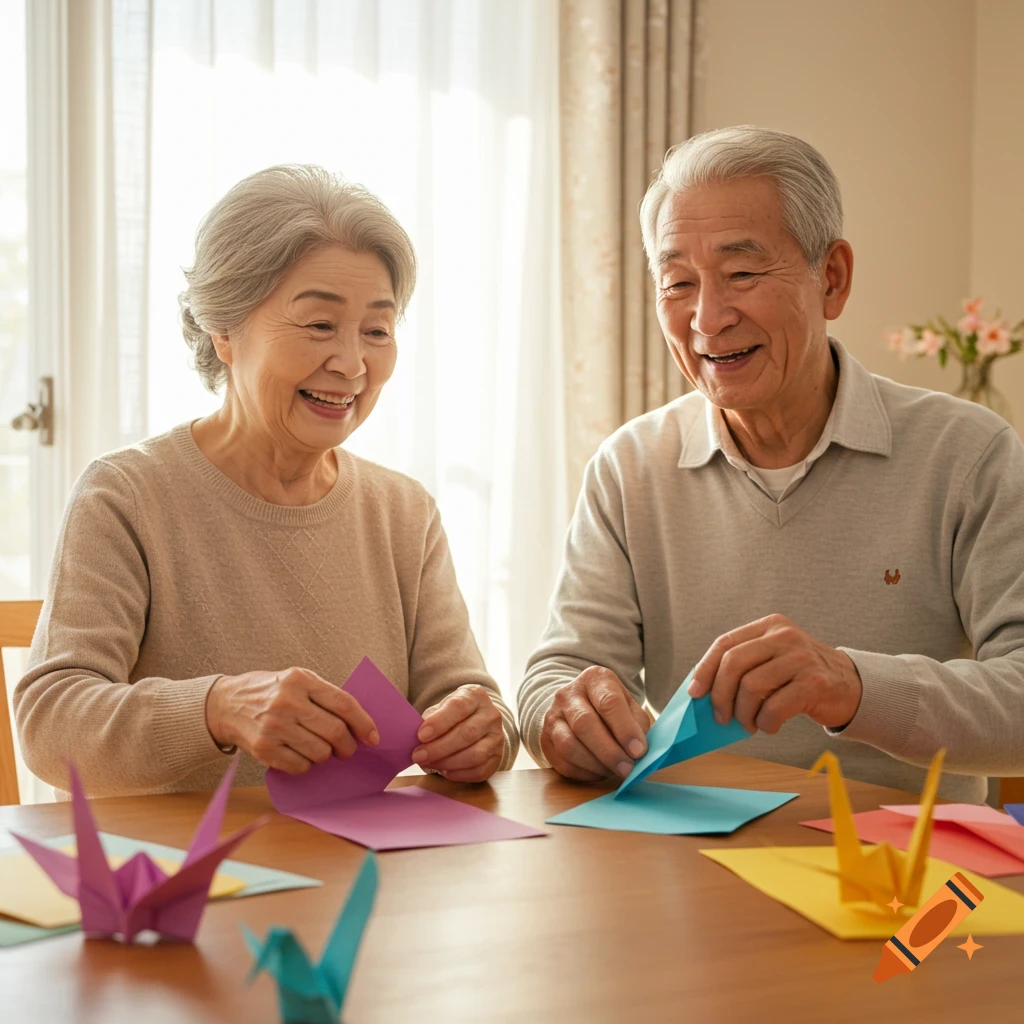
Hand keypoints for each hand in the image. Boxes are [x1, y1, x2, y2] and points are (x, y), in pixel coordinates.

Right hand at [205, 666, 378, 773]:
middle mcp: (287, 702)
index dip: (363, 723)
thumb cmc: (272, 692)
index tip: (373, 737)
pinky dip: (307, 765)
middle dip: (347, 746)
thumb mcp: (297, 680)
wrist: (227, 704)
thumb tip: (359, 725)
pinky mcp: (263, 749)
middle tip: (347, 749)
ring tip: (320, 749)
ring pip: (320, 752)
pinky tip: (301, 754)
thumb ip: (325, 696)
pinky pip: (300, 766)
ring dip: (326, 756)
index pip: (343, 704)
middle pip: (335, 732)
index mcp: (300, 680)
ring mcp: (274, 726)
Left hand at [411, 685, 504, 782]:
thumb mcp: (442, 707)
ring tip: (429, 763)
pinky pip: (479, 771)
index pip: (459, 707)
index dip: (439, 722)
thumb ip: (431, 719)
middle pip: (467, 733)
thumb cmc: (454, 715)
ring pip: (475, 755)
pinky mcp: (497, 757)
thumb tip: (415, 737)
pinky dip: (458, 773)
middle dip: (439, 748)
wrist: (477, 721)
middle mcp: (491, 715)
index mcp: (476, 696)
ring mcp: (497, 738)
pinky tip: (444, 769)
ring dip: (447, 762)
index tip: (421, 735)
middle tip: (418, 755)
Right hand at [539, 666, 649, 781]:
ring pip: (569, 745)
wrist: (578, 706)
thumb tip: (640, 752)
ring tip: (614, 772)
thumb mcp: (629, 707)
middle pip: (585, 723)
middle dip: (609, 752)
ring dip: (595, 765)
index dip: (625, 730)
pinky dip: (584, 773)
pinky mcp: (545, 739)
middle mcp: (568, 694)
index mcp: (594, 679)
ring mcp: (552, 716)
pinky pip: (562, 762)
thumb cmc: (611, 708)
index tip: (639, 751)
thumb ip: (637, 725)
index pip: (608, 702)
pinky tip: (599, 772)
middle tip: (628, 769)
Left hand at [687, 614, 862, 733]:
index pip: (726, 643)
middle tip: (720, 716)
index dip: (705, 669)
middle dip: (720, 694)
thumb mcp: (773, 659)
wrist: (851, 686)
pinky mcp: (815, 682)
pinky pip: (775, 707)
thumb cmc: (800, 676)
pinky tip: (769, 726)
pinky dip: (765, 722)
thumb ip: (744, 667)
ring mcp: (801, 657)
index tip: (694, 692)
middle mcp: (784, 636)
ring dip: (743, 713)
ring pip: (752, 687)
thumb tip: (703, 693)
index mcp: (769, 626)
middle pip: (734, 663)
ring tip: (748, 724)